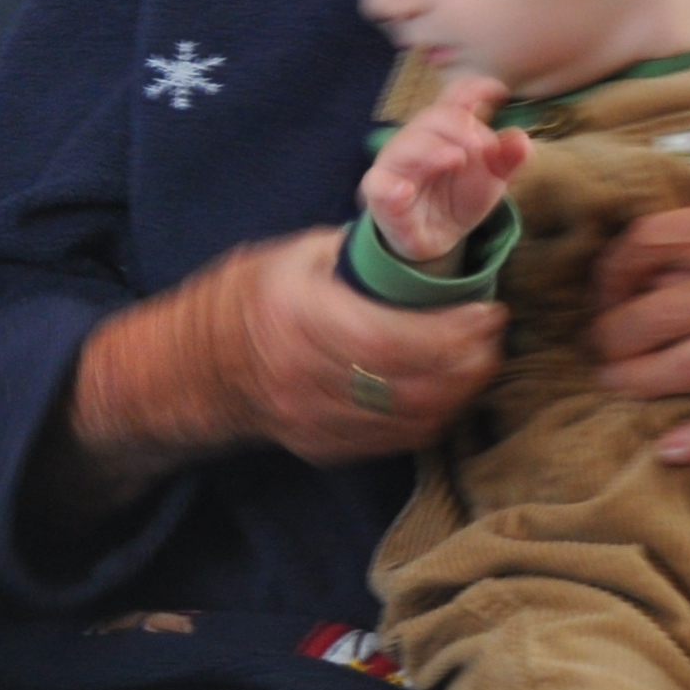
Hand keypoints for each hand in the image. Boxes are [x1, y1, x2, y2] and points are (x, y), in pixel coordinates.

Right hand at [60, 228, 503, 504]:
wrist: (195, 367)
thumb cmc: (251, 296)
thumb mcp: (297, 254)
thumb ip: (363, 254)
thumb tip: (429, 242)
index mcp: (301, 319)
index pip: (393, 340)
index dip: (452, 332)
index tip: (489, 309)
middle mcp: (307, 378)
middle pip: (413, 387)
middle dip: (470, 361)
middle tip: (494, 332)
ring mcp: (315, 421)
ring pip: (412, 420)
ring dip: (461, 390)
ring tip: (481, 356)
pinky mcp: (325, 447)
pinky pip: (397, 441)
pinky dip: (435, 415)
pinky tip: (450, 386)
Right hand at [360, 71, 529, 269]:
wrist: (435, 237)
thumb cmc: (459, 197)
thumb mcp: (492, 179)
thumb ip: (507, 159)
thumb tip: (522, 140)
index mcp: (445, 128)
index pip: (455, 96)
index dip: (474, 88)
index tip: (500, 92)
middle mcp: (417, 138)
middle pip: (433, 117)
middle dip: (460, 125)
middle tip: (484, 146)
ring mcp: (396, 164)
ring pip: (406, 145)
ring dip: (432, 150)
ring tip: (456, 159)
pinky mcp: (382, 194)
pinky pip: (379, 185)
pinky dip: (391, 187)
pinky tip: (405, 192)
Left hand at [592, 196, 689, 464]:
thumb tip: (685, 250)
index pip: (646, 245)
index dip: (612, 272)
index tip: (609, 289)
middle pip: (646, 315)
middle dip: (612, 337)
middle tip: (608, 348)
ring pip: (678, 369)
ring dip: (635, 383)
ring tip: (621, 385)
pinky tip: (675, 449)